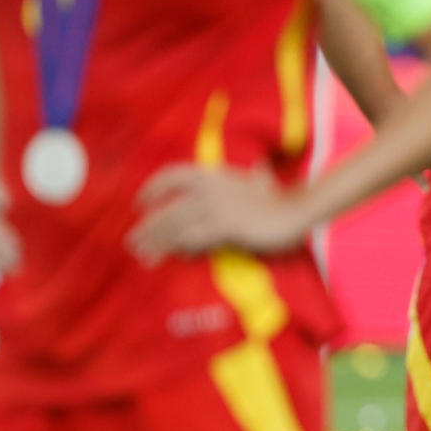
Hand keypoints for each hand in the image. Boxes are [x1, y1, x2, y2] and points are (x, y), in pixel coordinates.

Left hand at [127, 164, 311, 265]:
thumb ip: (227, 189)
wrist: (297, 210)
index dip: (153, 187)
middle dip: (149, 227)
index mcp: (213, 174)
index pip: (172, 174)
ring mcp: (218, 206)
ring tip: (144, 255)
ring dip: (157, 242)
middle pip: (170, 207)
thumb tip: (222, 192)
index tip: (139, 203)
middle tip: (133, 242)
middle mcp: (211, 186)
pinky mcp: (226, 225)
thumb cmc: (275, 202)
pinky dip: (179, 248)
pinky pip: (193, 238)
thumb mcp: (246, 187)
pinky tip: (170, 256)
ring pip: (176, 225)